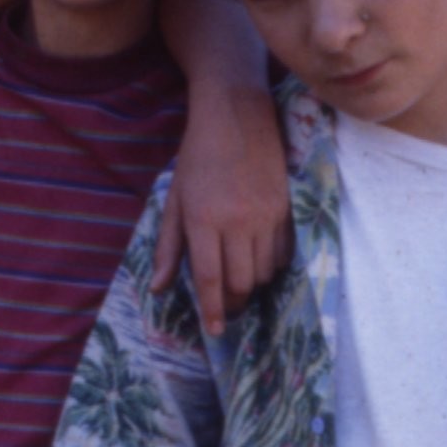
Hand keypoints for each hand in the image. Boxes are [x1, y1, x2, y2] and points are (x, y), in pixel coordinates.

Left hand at [152, 78, 292, 333]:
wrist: (237, 115)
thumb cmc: (197, 158)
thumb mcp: (175, 200)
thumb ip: (169, 247)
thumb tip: (160, 288)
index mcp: (203, 219)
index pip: (210, 278)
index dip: (212, 309)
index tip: (214, 330)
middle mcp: (236, 221)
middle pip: (241, 282)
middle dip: (233, 301)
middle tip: (225, 304)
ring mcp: (265, 215)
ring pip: (264, 272)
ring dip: (252, 284)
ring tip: (239, 279)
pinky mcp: (286, 208)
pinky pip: (283, 254)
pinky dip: (271, 265)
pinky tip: (257, 259)